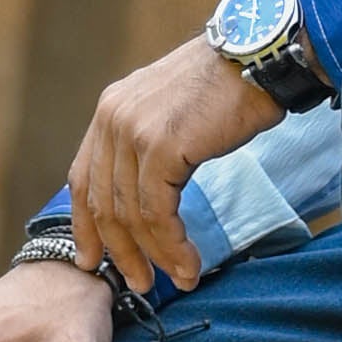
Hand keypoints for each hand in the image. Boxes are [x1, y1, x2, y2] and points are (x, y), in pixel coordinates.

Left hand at [68, 31, 278, 293]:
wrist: (258, 57)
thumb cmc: (227, 88)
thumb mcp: (170, 111)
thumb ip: (148, 143)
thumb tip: (142, 194)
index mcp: (110, 109)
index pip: (83, 178)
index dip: (85, 225)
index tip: (91, 261)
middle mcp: (112, 118)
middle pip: (102, 202)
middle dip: (120, 251)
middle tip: (138, 284)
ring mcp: (133, 131)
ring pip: (130, 214)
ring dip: (154, 255)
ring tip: (178, 280)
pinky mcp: (160, 146)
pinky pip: (157, 212)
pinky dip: (172, 245)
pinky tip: (189, 263)